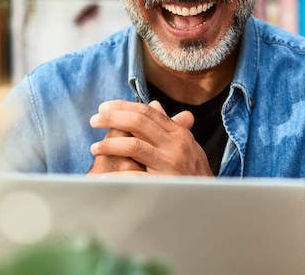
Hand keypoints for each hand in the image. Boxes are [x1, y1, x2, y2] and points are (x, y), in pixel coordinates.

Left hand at [88, 99, 212, 175]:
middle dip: (112, 118)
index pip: (148, 112)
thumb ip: (169, 125)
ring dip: (110, 145)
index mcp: (178, 133)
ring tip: (95, 148)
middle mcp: (175, 145)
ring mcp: (170, 164)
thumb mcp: (186, 145)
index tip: (104, 107)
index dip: (124, 107)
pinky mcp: (164, 183)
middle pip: (139, 122)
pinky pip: (135, 176)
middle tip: (94, 120)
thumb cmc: (195, 172)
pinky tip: (101, 178)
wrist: (210, 199)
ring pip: (134, 146)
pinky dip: (115, 177)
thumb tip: (154, 105)